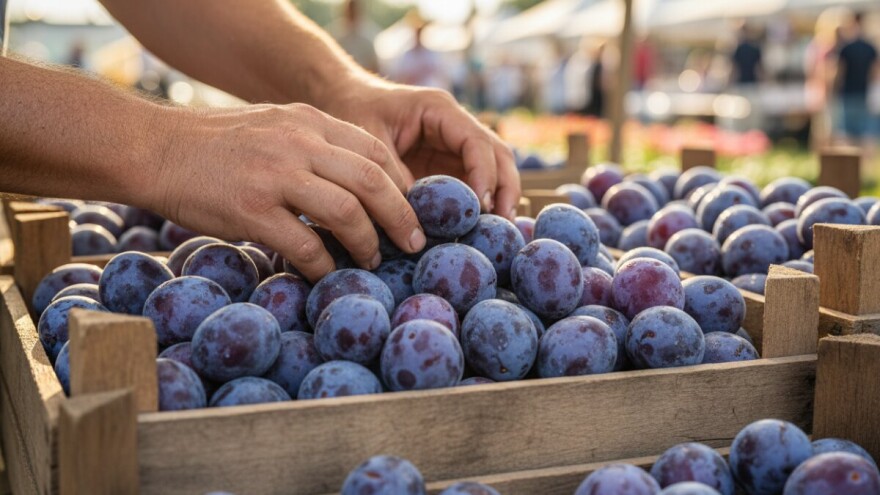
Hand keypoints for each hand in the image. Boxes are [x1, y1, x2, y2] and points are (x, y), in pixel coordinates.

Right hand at [148, 103, 425, 281]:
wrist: (156, 149)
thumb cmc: (218, 145)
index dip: (403, 185)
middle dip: (403, 217)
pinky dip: (324, 265)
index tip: (412, 210)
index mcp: (308, 121)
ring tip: (373, 260)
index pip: (375, 151)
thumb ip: (315, 144)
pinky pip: (306, 246)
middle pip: (373, 181)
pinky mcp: (252, 210)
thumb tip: (359, 184)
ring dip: (369, 244)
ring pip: (348, 213)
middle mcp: (298, 143)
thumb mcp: (274, 125)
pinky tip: (326, 273)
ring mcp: (275, 175)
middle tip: (414, 242)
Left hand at [322, 78, 520, 219]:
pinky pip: (471, 184)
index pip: (476, 142)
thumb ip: (391, 175)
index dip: (484, 174)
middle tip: (502, 224)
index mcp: (439, 110)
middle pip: (497, 155)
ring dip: (498, 199)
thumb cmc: (353, 111)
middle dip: (504, 189)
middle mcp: (455, 127)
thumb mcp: (368, 141)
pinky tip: (478, 229)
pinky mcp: (446, 166)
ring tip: (497, 231)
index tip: (482, 206)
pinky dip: (478, 206)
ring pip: (492, 170)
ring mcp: (453, 147)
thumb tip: (412, 217)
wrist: (341, 99)